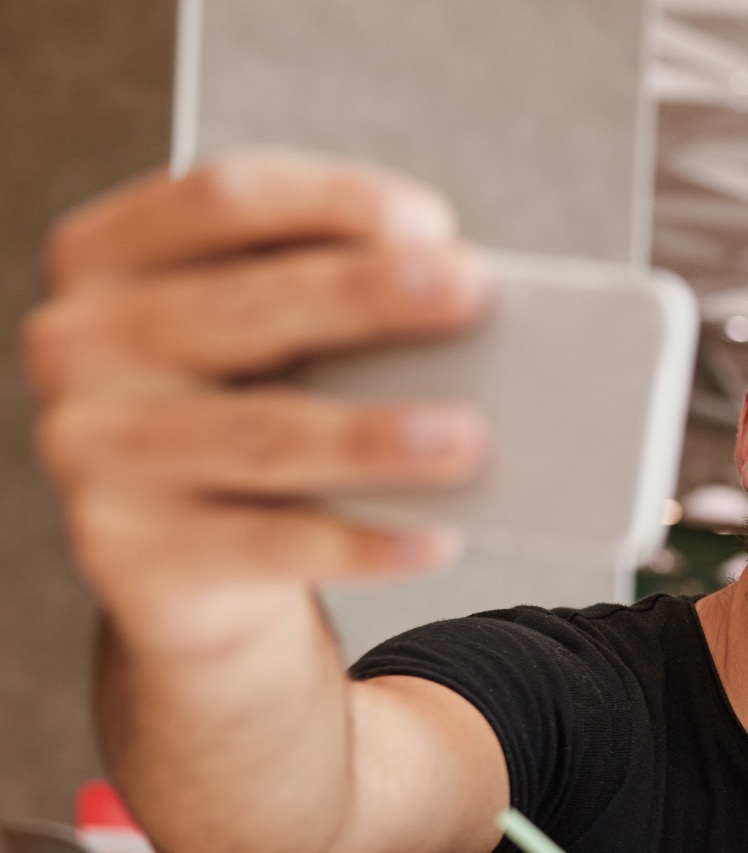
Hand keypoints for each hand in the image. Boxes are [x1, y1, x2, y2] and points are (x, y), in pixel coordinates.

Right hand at [26, 150, 491, 643]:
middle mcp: (83, 342)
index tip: (429, 221)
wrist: (178, 564)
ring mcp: (96, 447)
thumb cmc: (241, 417)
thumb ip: (324, 309)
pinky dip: (363, 542)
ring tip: (469, 437)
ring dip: (375, 435)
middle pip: (247, 308)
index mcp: (110, 257)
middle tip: (470, 292)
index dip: (330, 201)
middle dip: (368, 296)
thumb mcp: (262, 344)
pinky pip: (272, 541)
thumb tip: (457, 302)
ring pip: (263, 435)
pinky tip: (434, 537)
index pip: (221, 198)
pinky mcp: (130, 546)